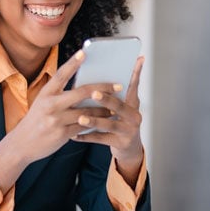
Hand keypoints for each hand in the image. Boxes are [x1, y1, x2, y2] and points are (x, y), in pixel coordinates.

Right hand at [0, 50, 111, 191]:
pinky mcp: (62, 134)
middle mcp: (51, 104)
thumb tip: (85, 88)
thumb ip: (59, 95)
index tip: (84, 52)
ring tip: (116, 107)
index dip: (73, 63)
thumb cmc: (36, 120)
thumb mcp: (42, 103)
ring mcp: (56, 120)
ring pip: (87, 112)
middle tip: (118, 85)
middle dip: (103, 88)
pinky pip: (84, 127)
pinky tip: (105, 122)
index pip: (61, 74)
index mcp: (46, 93)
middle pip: (81, 92)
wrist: (21, 144)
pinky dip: (95, 124)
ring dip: (104, 110)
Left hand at [73, 56, 144, 183]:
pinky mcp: (121, 143)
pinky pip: (101, 139)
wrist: (128, 149)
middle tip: (93, 93)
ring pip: (110, 124)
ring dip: (94, 120)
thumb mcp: (121, 107)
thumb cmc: (120, 122)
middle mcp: (134, 116)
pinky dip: (86, 137)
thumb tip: (94, 76)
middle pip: (120, 106)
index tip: (133, 61)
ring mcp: (128, 131)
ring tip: (80, 118)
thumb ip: (112, 93)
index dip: (135, 73)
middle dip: (106, 100)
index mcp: (133, 103)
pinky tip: (74, 136)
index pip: (134, 85)